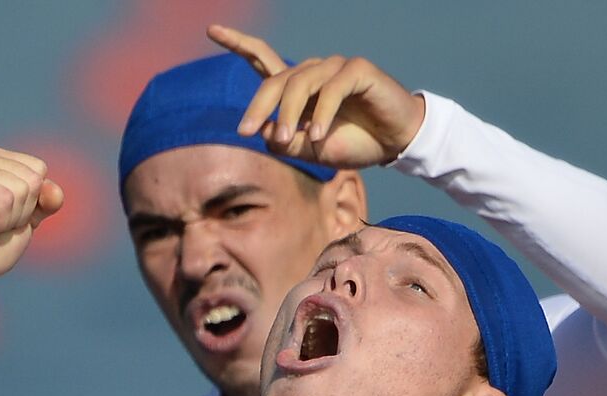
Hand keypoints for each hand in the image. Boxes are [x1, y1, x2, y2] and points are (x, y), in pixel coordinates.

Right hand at [0, 145, 63, 296]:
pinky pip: (3, 201)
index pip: (38, 170)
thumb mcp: (24, 221)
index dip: (29, 204)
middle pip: (32, 179)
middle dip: (19, 213)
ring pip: (20, 191)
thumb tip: (56, 190)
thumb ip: (42, 202)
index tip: (0, 216)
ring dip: (6, 220)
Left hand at [208, 24, 426, 168]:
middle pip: (275, 80)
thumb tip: (265, 133)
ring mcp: (335, 67)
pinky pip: (330, 91)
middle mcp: (314, 71)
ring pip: (299, 85)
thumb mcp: (312, 151)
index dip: (238, 44)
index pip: (263, 59)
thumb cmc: (354, 143)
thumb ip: (287, 143)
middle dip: (258, 106)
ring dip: (289, 115)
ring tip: (286, 140)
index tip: (211, 31)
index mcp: (299, 87)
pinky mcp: (357, 70)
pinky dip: (320, 115)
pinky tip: (317, 137)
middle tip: (245, 132)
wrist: (395, 142)